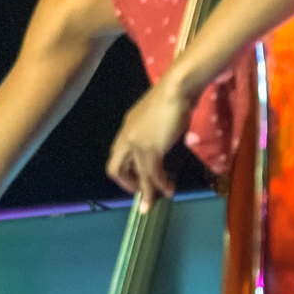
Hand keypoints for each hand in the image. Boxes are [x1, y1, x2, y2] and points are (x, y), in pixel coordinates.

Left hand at [107, 73, 194, 211]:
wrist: (177, 88)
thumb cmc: (172, 97)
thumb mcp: (156, 116)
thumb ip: (154, 131)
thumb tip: (163, 140)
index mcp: (126, 128)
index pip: (118, 156)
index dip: (125, 172)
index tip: (138, 180)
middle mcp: (127, 137)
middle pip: (117, 169)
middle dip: (127, 185)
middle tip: (141, 194)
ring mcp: (137, 143)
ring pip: (138, 174)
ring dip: (147, 191)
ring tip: (153, 204)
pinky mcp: (151, 148)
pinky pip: (153, 173)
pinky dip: (161, 185)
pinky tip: (169, 190)